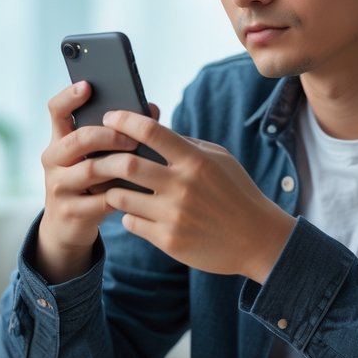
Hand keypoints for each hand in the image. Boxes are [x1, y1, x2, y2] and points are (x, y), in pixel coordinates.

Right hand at [35, 82, 160, 280]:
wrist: (68, 226)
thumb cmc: (92, 182)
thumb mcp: (97, 157)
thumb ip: (118, 134)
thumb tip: (152, 109)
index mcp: (59, 140)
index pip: (56, 110)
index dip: (69, 96)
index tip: (88, 86)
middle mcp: (53, 160)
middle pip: (77, 139)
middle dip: (108, 135)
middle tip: (133, 138)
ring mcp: (58, 187)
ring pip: (90, 170)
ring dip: (119, 164)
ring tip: (140, 163)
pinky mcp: (70, 212)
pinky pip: (100, 200)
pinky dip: (122, 194)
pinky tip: (139, 192)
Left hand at [91, 109, 295, 281]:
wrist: (257, 240)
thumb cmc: (237, 193)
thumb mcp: (220, 160)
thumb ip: (187, 145)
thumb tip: (152, 131)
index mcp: (196, 161)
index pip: (151, 132)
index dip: (124, 120)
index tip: (110, 117)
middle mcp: (183, 186)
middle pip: (127, 165)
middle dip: (108, 159)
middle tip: (100, 157)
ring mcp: (174, 215)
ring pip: (120, 197)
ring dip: (114, 190)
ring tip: (118, 187)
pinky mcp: (169, 240)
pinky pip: (130, 222)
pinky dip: (129, 215)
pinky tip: (138, 212)